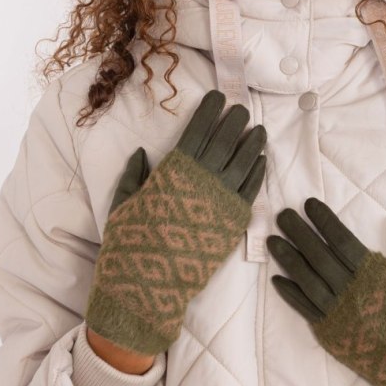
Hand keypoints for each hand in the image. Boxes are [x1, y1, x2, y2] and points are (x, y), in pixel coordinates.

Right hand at [85, 90, 265, 354]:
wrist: (149, 288)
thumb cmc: (129, 244)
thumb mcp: (123, 204)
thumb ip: (134, 175)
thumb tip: (143, 152)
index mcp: (174, 170)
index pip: (198, 129)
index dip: (210, 110)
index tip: (218, 96)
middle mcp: (202, 179)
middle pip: (226, 140)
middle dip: (235, 120)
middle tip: (242, 109)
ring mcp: (222, 201)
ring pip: (245, 162)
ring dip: (254, 143)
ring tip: (259, 130)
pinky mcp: (235, 223)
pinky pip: (252, 190)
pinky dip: (258, 172)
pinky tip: (262, 161)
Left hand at [267, 198, 385, 385]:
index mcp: (379, 276)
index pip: (343, 240)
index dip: (324, 221)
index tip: (308, 204)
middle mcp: (355, 294)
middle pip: (319, 257)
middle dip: (299, 234)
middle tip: (282, 215)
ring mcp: (342, 317)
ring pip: (307, 282)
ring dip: (288, 260)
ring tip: (272, 240)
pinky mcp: (335, 338)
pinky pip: (307, 312)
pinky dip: (291, 295)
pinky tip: (277, 280)